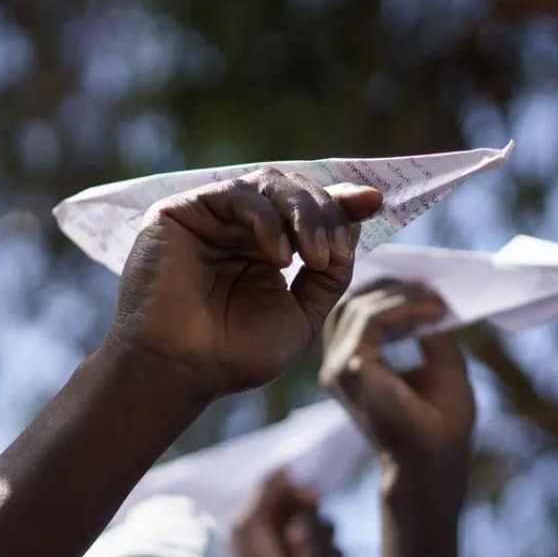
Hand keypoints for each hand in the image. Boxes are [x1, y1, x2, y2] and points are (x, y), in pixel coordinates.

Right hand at [107, 169, 381, 399]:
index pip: (310, 210)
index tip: (376, 202)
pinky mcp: (182, 210)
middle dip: (327, 213)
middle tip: (335, 253)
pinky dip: (268, 220)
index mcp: (267, 246)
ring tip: (316, 257)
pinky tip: (280, 256)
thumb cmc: (235, 354)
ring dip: (304, 215)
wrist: (182, 372)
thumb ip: (330, 274)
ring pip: (271, 184)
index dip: (342, 202)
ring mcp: (212, 216)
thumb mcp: (302, 314)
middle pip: (296, 190)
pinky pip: (237, 194)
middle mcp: (240, 226)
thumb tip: (354, 228)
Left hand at [232, 471, 341, 556]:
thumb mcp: (248, 522)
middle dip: (307, 522)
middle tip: (291, 538)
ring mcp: (306, 552)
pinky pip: (336, 555)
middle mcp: (290, 532)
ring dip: (314, 542)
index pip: (297, 494)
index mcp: (271, 518)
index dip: (304, 492)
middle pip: (316, 511)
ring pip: (328, 531)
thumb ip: (265, 490)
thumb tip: (286, 466)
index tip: (306, 495)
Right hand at [319, 281, 475, 476]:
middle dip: (390, 286)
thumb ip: (428, 329)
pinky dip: (403, 309)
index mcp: (353, 364)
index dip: (386, 290)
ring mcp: (339, 369)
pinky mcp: (352, 370)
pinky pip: (371, 321)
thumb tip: (426, 293)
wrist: (437, 461)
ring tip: (436, 300)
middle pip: (349, 303)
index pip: (353, 311)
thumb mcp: (441, 362)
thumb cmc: (440, 422)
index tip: (425, 285)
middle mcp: (338, 365)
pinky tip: (433, 312)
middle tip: (429, 286)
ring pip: (358, 306)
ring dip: (400, 295)